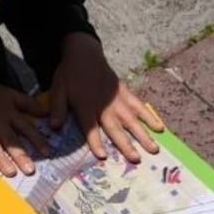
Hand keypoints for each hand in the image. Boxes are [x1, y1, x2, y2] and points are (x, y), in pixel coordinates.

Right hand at [0, 62, 48, 176]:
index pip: (26, 128)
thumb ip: (28, 104)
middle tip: (30, 170)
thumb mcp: (11, 94)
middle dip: (21, 155)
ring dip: (1, 159)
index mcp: (9, 114)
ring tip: (10, 172)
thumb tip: (46, 112)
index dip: (37, 140)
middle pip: (11, 141)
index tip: (47, 153)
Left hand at [49, 33, 164, 161]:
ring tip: (153, 148)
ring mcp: (117, 99)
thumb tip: (54, 127)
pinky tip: (159, 127)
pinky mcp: (125, 93)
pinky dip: (149, 116)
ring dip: (143, 134)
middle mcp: (104, 105)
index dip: (95, 141)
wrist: (84, 54)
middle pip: (116, 127)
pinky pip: (139, 106)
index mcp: (85, 106)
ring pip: (132, 119)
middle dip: (126, 144)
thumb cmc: (69, 75)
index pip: (90, 128)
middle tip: (136, 159)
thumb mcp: (57, 90)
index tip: (102, 156)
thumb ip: (58, 109)